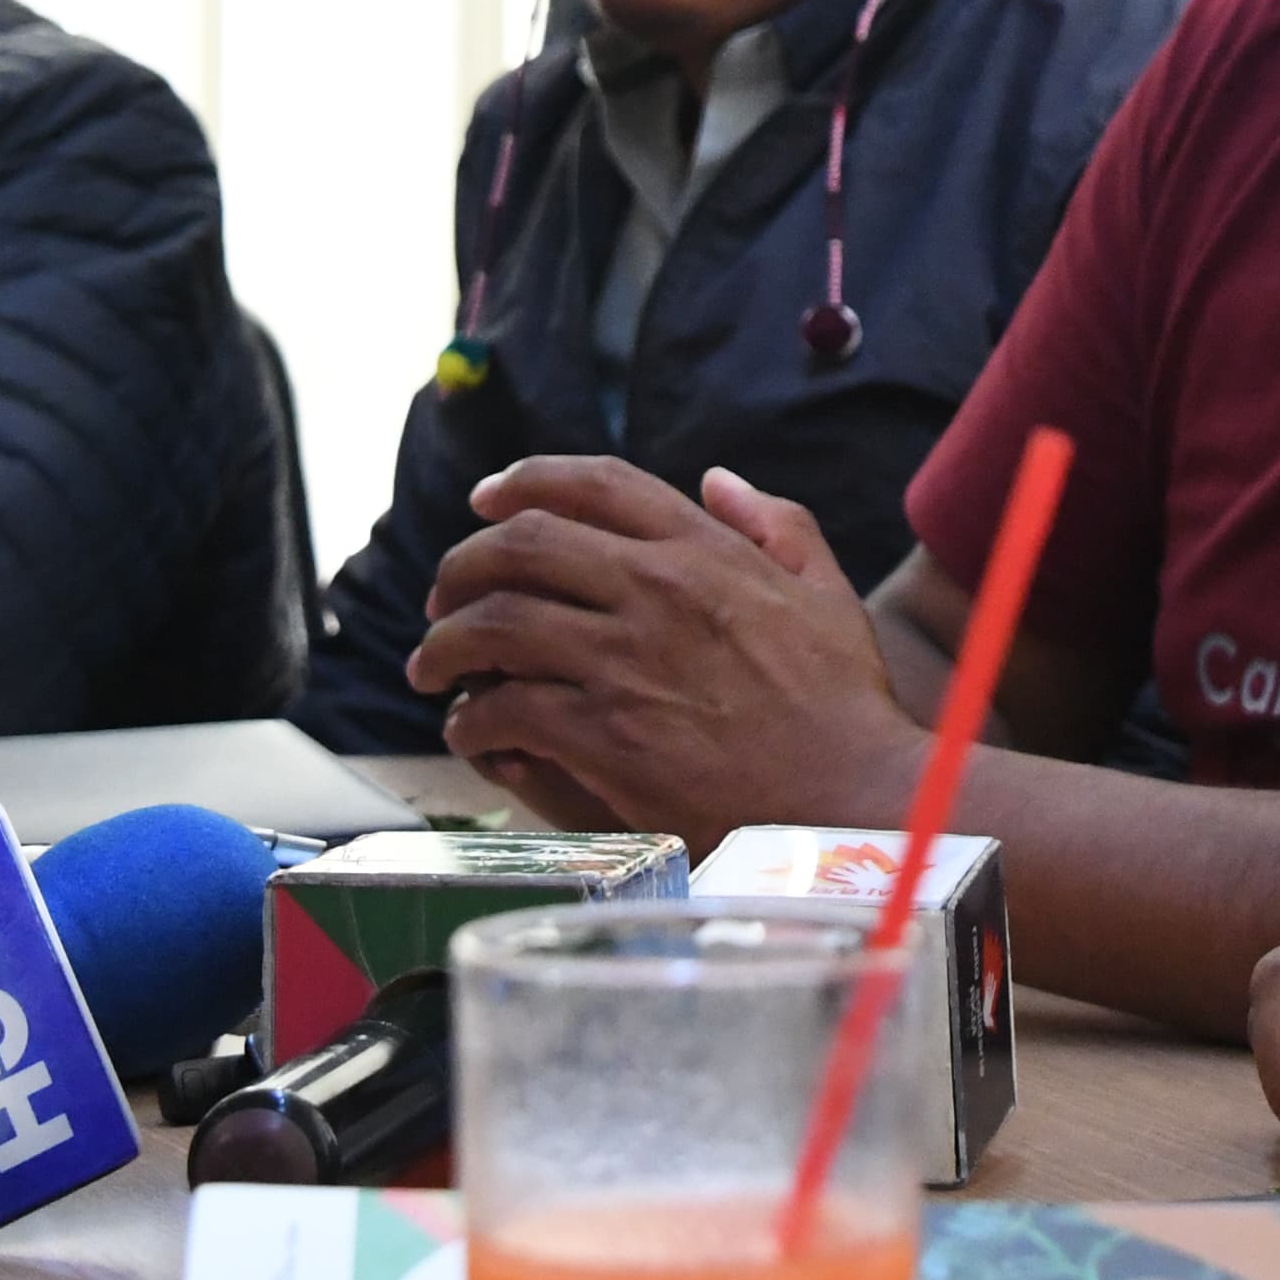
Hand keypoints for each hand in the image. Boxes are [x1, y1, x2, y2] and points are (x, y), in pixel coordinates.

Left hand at [405, 457, 923, 845]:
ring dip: (447, 643)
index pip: (595, 484)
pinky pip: (505, 709)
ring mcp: (625, 662)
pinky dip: (473, 718)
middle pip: (522, 545)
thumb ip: (777, 524)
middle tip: (443, 595)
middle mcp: (655, 590)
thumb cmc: (841, 704)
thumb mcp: (826, 592)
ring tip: (434, 667)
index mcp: (704, 551)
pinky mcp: (603, 735)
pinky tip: (472, 730)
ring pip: (496, 625)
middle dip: (463, 565)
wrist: (845, 799)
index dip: (526, 480)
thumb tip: (716, 479)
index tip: (487, 498)